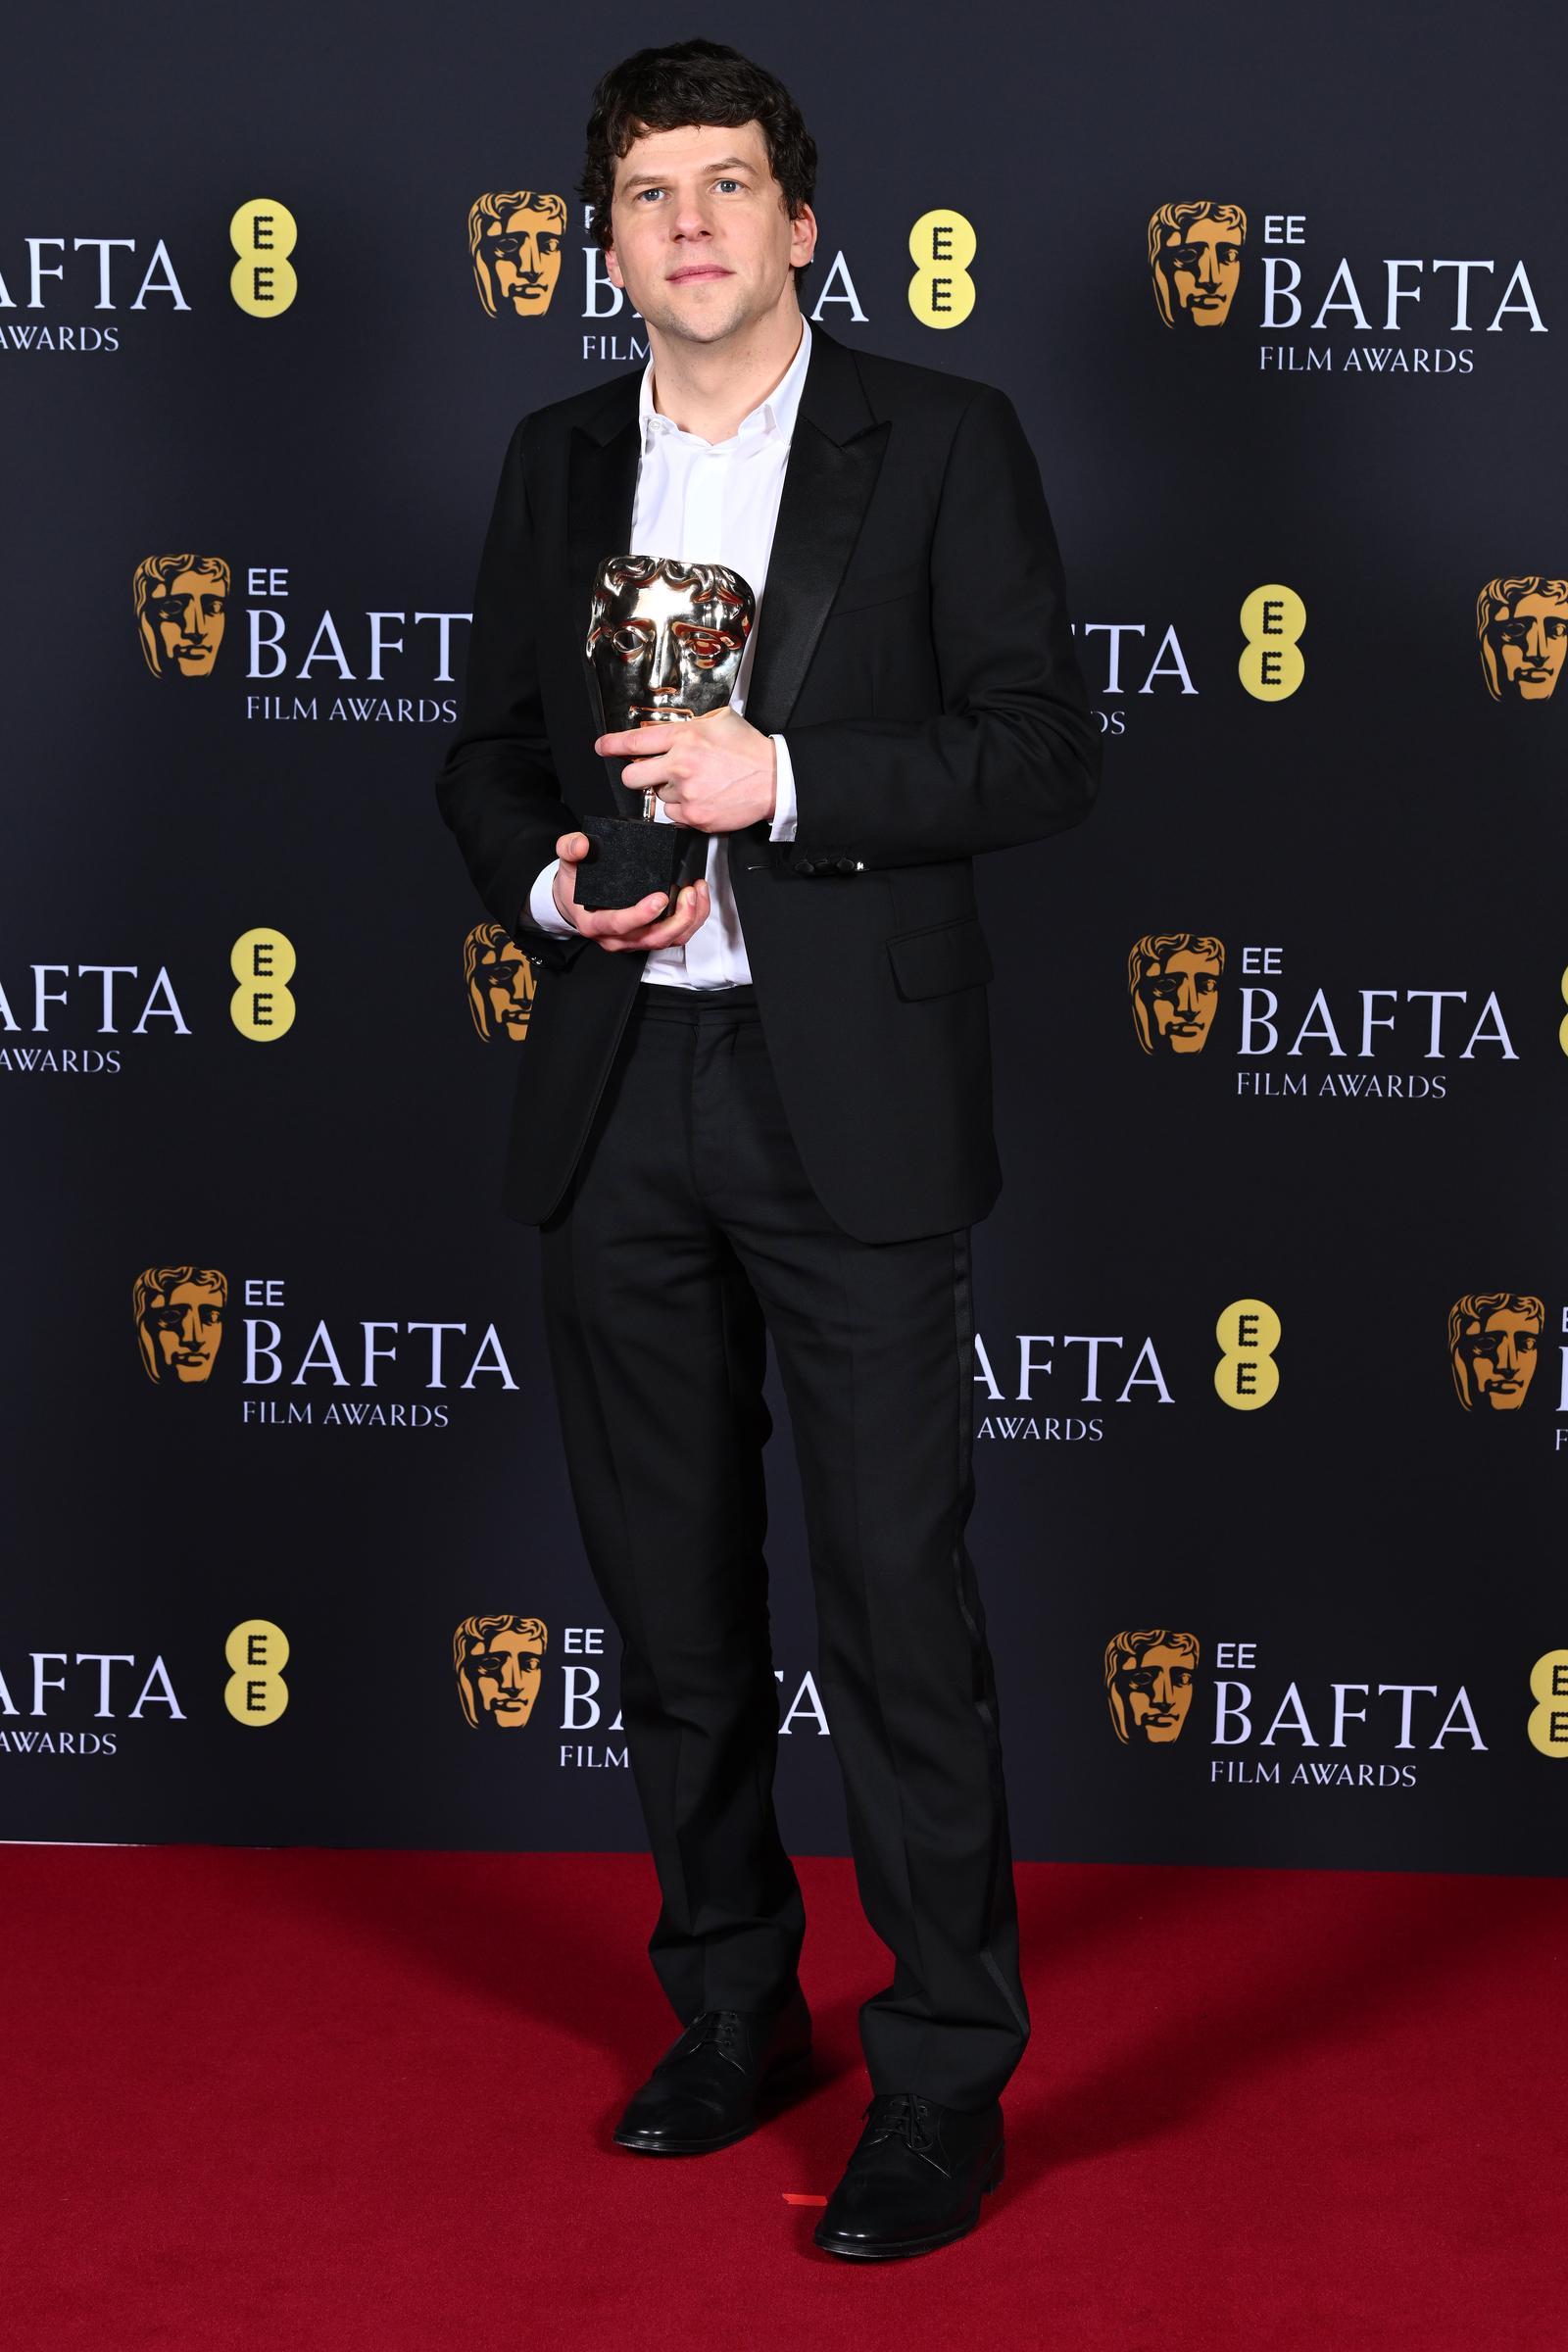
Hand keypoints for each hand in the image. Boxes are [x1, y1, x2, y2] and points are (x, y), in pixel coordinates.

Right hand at [551, 832, 709, 952]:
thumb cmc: (574, 886)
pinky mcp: (648, 937)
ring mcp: (634, 941)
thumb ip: (570, 849)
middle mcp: (616, 938)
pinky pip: (675, 936)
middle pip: (652, 938)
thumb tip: (581, 845)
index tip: (660, 898)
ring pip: (668, 940)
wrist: (574, 902)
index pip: (618, 925)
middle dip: (677, 919)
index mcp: (594, 924)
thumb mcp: (567, 864)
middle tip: (688, 893)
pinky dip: (691, 920)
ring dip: (689, 919)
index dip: (640, 915)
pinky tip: (697, 898)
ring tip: (697, 892)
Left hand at [594, 708, 776, 832]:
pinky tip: (703, 799)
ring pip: (658, 797)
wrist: (775, 779)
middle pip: (633, 777)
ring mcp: (687, 793)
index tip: (602, 747)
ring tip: (697, 785)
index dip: (613, 745)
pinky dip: (685, 810)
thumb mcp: (721, 721)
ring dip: (670, 793)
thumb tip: (672, 731)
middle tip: (649, 775)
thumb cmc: (750, 750)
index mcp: (685, 737)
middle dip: (636, 776)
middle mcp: (681, 764)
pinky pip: (675, 816)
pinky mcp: (696, 816)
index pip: (636, 741)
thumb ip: (692, 725)